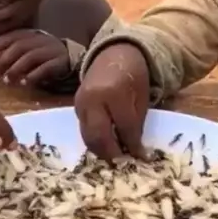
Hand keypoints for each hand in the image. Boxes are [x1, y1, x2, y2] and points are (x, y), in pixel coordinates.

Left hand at [0, 29, 70, 85]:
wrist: (73, 59)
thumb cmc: (44, 55)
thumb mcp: (28, 50)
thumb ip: (12, 51)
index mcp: (32, 34)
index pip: (13, 36)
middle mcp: (42, 40)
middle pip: (20, 46)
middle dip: (5, 59)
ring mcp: (52, 50)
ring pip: (31, 57)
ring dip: (16, 69)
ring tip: (7, 81)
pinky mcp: (61, 62)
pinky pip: (45, 68)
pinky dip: (32, 76)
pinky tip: (24, 83)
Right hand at [74, 43, 150, 160]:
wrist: (113, 53)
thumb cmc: (133, 75)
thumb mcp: (142, 96)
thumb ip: (137, 123)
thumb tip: (136, 151)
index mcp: (114, 93)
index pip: (124, 127)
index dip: (134, 146)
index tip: (142, 159)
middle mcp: (92, 99)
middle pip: (98, 135)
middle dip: (112, 154)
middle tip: (124, 164)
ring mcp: (80, 103)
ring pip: (87, 136)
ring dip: (102, 151)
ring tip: (117, 159)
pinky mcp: (75, 107)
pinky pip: (84, 129)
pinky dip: (95, 141)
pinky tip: (108, 146)